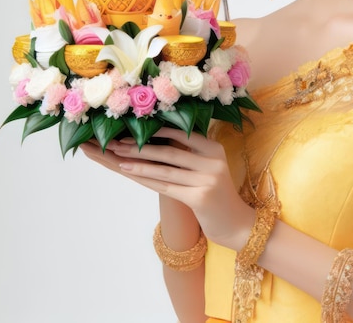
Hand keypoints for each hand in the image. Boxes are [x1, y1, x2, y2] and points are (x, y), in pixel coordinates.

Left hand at [93, 128, 253, 250]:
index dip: (156, 131)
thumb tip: (158, 140)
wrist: (236, 223)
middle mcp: (213, 161)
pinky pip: (166, 186)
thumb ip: (191, 154)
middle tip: (116, 141)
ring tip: (117, 156)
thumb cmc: (217, 194)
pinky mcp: (200, 198)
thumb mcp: (210, 168)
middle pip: (170, 151)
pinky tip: (130, 172)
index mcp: (215, 147)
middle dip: (140, 146)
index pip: (182, 133)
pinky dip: (146, 178)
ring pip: (165, 169)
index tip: (132, 128)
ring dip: (138, 162)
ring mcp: (207, 179)